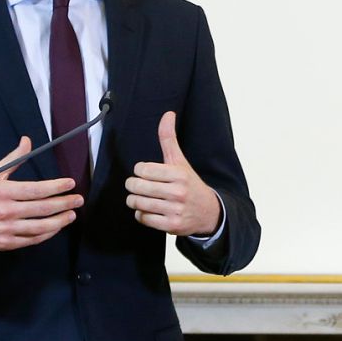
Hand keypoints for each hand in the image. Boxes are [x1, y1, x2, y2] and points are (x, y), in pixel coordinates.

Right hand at [0, 136, 82, 250]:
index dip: (56, 187)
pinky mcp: (4, 243)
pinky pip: (31, 240)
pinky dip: (46, 234)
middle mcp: (5, 211)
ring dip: (59, 221)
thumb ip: (13, 158)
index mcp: (3, 191)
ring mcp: (5, 229)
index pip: (36, 190)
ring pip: (40, 227)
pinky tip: (55, 228)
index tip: (70, 184)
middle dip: (64, 203)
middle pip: (42, 208)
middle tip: (78, 200)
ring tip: (71, 215)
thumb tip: (27, 141)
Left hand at [125, 112, 221, 236]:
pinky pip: (143, 218)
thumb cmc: (190, 184)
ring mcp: (175, 210)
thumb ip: (169, 138)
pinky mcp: (171, 225)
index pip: (142, 169)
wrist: (208, 211)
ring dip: (135, 200)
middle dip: (133, 186)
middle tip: (136, 185)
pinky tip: (148, 210)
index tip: (144, 172)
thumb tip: (167, 114)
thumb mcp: (180, 161)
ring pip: (138, 203)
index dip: (140, 170)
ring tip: (139, 197)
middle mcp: (177, 192)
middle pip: (138, 187)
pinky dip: (141, 214)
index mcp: (178, 174)